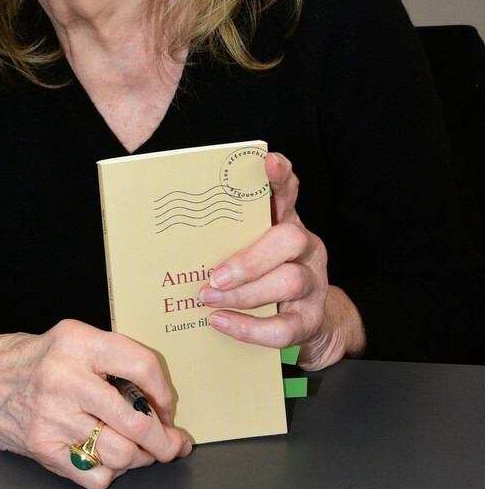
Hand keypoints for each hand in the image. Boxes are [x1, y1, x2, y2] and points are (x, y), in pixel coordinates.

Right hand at [0, 319, 190, 488]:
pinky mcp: (42, 447)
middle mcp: (66, 378)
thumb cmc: (25, 360)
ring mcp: (53, 416)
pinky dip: (109, 474)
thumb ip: (109, 360)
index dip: (164, 391)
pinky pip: (95, 475)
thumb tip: (158, 400)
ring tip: (140, 453)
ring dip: (140, 459)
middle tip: (171, 444)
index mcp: (77, 342)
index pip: (141, 365)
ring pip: (120, 452)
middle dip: (163, 440)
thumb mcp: (68, 339)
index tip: (167, 405)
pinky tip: (106, 461)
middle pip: (136, 419)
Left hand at [199, 152, 364, 369]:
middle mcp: (306, 250)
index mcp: (288, 224)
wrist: (307, 325)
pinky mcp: (310, 321)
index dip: (281, 177)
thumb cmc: (265, 278)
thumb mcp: (251, 250)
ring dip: (243, 293)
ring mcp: (313, 286)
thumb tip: (175, 230)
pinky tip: (220, 322)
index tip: (268, 161)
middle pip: (290, 239)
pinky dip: (248, 328)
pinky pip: (283, 327)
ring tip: (208, 298)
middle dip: (249, 259)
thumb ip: (227, 237)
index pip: (288, 193)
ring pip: (289, 281)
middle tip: (213, 275)